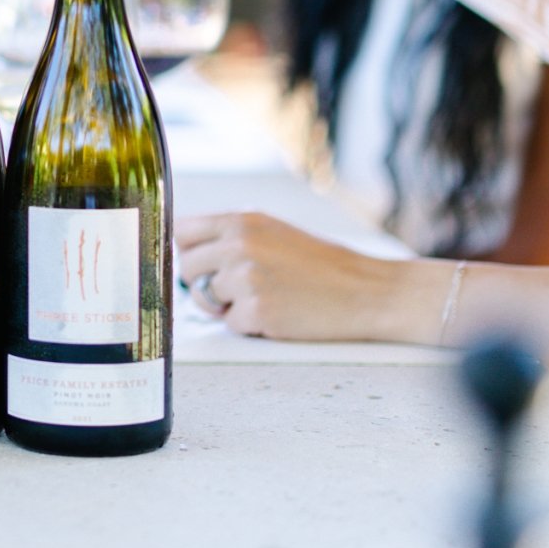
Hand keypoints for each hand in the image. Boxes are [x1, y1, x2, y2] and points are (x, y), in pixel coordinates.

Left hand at [174, 211, 430, 343]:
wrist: (366, 290)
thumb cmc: (321, 265)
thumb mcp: (273, 232)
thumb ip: (231, 237)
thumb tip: (187, 252)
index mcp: (242, 221)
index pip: (182, 231)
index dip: (189, 252)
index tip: (201, 266)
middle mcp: (239, 244)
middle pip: (187, 268)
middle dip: (204, 283)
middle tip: (236, 290)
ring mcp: (247, 277)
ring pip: (206, 298)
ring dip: (228, 306)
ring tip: (266, 298)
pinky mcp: (257, 310)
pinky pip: (231, 324)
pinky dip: (250, 326)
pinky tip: (279, 314)